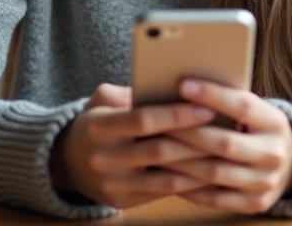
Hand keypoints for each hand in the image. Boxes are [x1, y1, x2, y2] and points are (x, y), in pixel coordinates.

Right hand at [50, 83, 218, 208]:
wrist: (67, 163)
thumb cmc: (95, 123)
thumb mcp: (101, 100)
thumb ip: (129, 92)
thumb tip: (168, 88)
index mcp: (98, 127)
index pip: (142, 119)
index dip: (176, 114)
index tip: (205, 107)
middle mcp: (104, 159)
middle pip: (159, 150)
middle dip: (196, 140)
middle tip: (225, 130)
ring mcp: (114, 184)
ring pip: (166, 177)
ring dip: (199, 165)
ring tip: (224, 152)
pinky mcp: (123, 202)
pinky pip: (163, 192)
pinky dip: (189, 183)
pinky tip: (209, 171)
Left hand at [161, 79, 291, 213]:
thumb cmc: (258, 128)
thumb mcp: (257, 111)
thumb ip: (230, 102)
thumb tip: (185, 88)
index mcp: (276, 123)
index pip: (243, 106)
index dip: (212, 95)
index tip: (182, 85)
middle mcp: (274, 154)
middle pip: (225, 143)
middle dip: (188, 132)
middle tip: (158, 122)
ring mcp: (265, 182)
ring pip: (215, 173)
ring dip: (182, 161)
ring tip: (156, 149)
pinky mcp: (254, 204)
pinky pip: (215, 197)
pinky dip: (189, 187)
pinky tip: (168, 175)